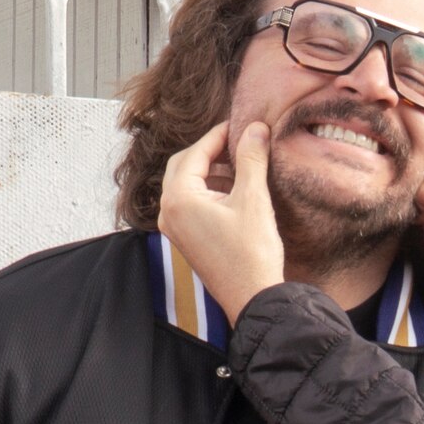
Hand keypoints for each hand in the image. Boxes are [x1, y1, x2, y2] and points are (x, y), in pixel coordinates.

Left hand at [158, 119, 289, 322]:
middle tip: (237, 142)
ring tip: (241, 164)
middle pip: (183, 165)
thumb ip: (251, 158)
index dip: (218, 135)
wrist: (253, 297)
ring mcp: (174, 228)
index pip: (194, 153)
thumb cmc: (252, 253)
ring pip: (186, 184)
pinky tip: (235, 189)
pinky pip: (190, 203)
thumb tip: (255, 128)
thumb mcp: (253, 198)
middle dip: (210, 151)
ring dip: (211, 170)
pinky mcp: (186, 238)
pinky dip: (209, 190)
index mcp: (178, 199)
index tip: (240, 125)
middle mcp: (168, 212)